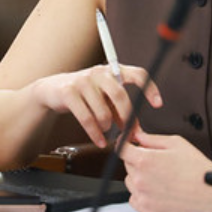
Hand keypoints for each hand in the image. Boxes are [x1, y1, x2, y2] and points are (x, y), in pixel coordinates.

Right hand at [30, 64, 161, 147]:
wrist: (53, 89)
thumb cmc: (85, 94)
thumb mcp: (104, 97)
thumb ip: (120, 109)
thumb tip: (136, 129)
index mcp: (113, 70)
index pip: (138, 74)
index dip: (150, 88)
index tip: (157, 104)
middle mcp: (99, 72)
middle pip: (120, 96)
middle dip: (127, 118)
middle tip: (130, 133)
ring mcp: (83, 81)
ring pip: (103, 112)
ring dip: (107, 127)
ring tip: (106, 132)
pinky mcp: (69, 92)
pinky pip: (86, 118)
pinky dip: (95, 134)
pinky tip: (99, 141)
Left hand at [120, 126, 211, 211]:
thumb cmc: (197, 167)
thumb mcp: (176, 143)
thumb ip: (151, 139)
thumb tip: (136, 135)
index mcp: (144, 160)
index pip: (122, 149)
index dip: (125, 144)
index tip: (129, 145)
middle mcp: (139, 179)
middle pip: (127, 166)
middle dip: (137, 161)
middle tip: (157, 163)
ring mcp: (143, 197)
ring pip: (131, 183)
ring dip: (140, 178)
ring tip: (162, 178)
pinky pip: (135, 200)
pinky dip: (143, 195)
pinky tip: (159, 191)